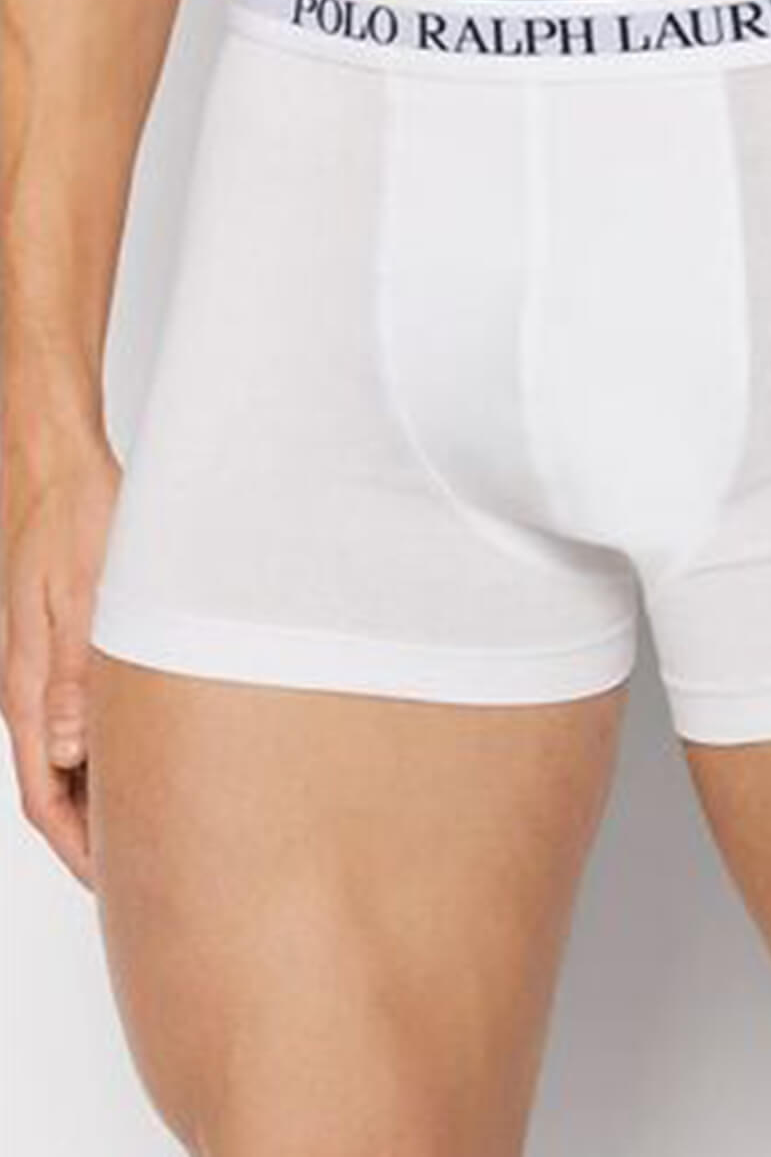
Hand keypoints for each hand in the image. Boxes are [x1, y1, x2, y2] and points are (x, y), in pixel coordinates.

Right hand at [0, 435, 120, 889]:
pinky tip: (148, 745)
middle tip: (150, 868)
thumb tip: (71, 754)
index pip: (45, 795)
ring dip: (105, 790)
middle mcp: (29, 687)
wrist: (53, 466)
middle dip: (96, 833)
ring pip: (69, 751)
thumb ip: (79, 677)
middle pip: (56, 783)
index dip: (80, 848)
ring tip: (158, 819)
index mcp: (28, 688)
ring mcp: (43, 666)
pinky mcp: (61, 643)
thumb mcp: (84, 599)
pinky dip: (109, 744)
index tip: (117, 888)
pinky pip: (80, 712)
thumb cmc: (72, 521)